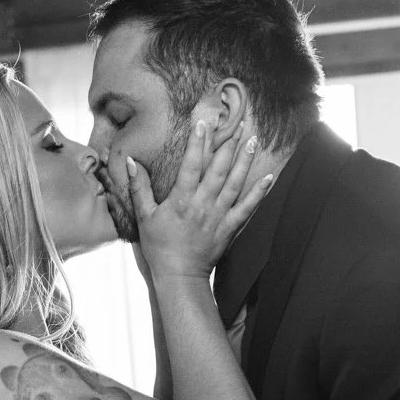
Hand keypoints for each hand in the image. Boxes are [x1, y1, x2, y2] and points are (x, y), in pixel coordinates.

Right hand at [112, 102, 275, 283]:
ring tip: (252, 141)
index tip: (204, 123)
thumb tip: (131, 162)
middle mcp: (203, 204)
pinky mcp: (230, 227)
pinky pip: (248, 208)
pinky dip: (259, 193)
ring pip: (235, 183)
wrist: (179, 276)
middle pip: (218, 169)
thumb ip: (139, 188)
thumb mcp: (144, 217)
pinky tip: (269, 178)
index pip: (191, 165)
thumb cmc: (159, 246)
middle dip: (227, 145)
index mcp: (181, 200)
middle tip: (236, 124)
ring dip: (245, 161)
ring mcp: (219, 216)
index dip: (198, 143)